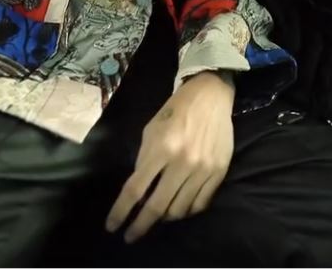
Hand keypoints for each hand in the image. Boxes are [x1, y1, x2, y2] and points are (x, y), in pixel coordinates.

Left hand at [106, 71, 234, 242]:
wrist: (211, 95)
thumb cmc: (176, 109)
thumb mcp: (152, 129)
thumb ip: (144, 159)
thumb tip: (139, 190)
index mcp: (162, 148)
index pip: (135, 189)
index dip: (121, 210)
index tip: (112, 226)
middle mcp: (183, 162)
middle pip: (157, 206)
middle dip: (140, 226)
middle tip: (131, 236)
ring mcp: (203, 169)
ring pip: (179, 210)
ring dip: (164, 217)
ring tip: (157, 215)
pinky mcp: (219, 172)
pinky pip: (200, 204)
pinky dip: (186, 211)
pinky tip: (178, 207)